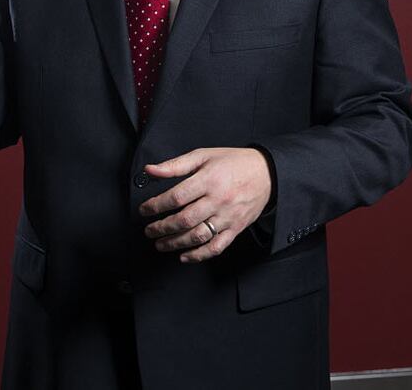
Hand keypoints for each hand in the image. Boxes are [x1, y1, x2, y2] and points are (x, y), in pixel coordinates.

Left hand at [139, 148, 271, 262]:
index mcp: (209, 179)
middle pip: (184, 220)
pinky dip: (198, 255)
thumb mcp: (204, 155)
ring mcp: (228, 216)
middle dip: (161, 228)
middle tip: (149, 230)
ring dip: (175, 243)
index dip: (156, 206)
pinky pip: (216, 247)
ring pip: (198, 236)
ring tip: (160, 244)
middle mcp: (218, 199)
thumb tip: (150, 170)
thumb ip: (175, 165)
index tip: (144, 210)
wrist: (266, 173)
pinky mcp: (235, 228)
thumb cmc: (233, 162)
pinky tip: (184, 256)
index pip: (176, 197)